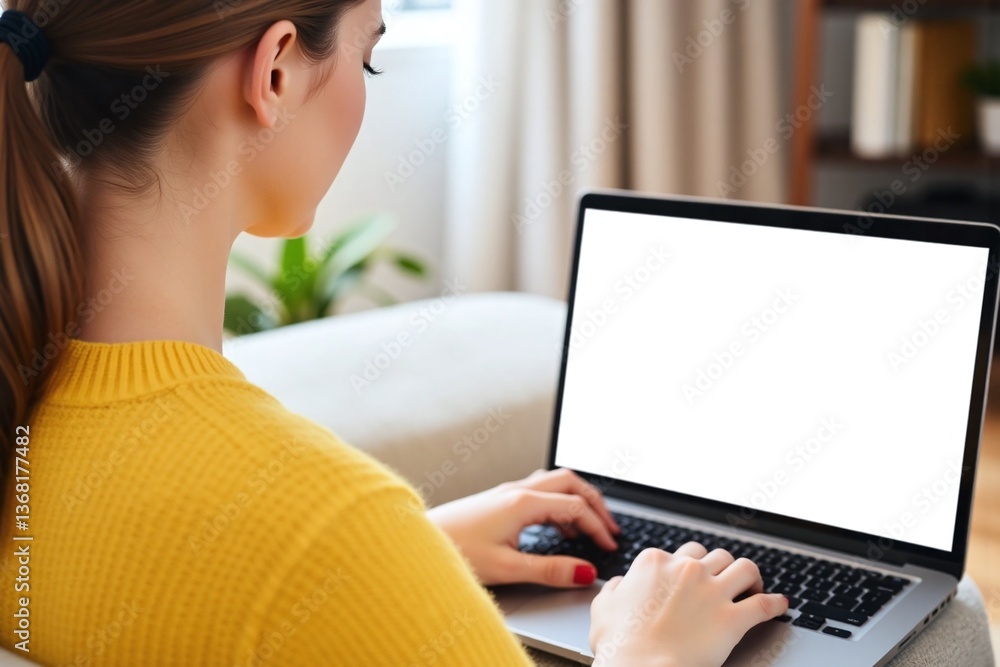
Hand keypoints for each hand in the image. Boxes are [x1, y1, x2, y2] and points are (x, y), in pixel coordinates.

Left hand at [427, 468, 620, 586]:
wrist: (416, 542)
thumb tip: (585, 572)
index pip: (575, 506)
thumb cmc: (454, 551)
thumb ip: (550, 570)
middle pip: (570, 481)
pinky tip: (556, 526)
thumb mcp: (507, 567)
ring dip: (576, 499)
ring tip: (589, 525)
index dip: (598, 526)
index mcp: (522, 502)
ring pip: (554, 482)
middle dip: (595, 502)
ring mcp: (505, 492)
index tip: (609, 546)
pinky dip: (558, 503)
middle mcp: (516, 490)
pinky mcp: (497, 499)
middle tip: (610, 527)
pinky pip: (539, 490)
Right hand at [589, 543, 787, 666]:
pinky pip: (764, 605)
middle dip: (721, 568)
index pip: (682, 552)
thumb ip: (615, 590)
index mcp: (655, 563)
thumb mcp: (603, 609)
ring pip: (744, 568)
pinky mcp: (732, 619)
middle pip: (716, 555)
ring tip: (753, 586)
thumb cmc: (619, 644)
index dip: (689, 566)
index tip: (692, 578)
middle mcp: (686, 570)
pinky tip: (781, 605)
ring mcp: (712, 592)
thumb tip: (621, 584)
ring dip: (750, 576)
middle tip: (723, 581)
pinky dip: (775, 604)